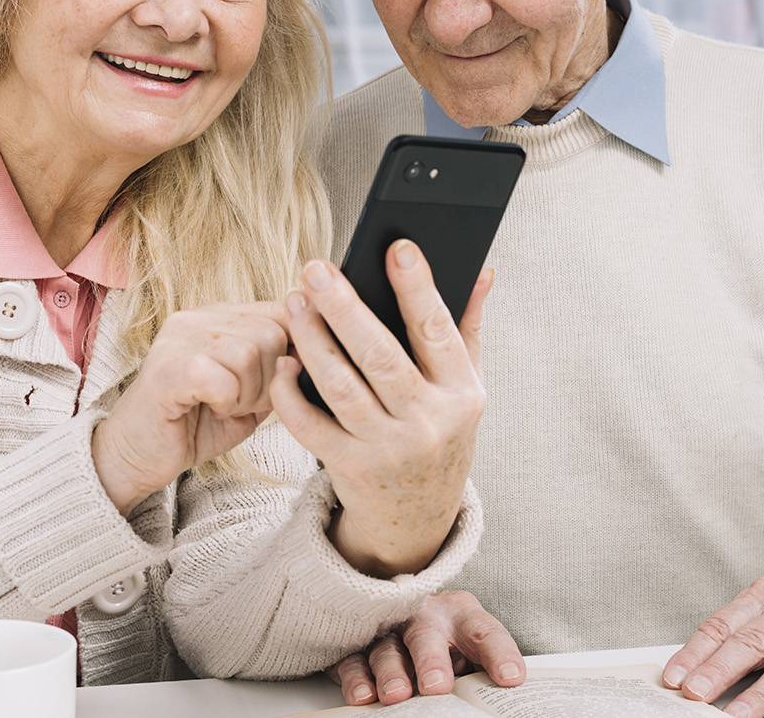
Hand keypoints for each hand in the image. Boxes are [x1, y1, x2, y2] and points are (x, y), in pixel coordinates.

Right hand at [92, 302, 289, 513]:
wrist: (138, 455)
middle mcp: (198, 318)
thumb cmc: (195, 424)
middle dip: (271, 380)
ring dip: (247, 395)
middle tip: (242, 403)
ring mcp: (178, 339)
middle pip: (272, 332)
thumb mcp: (251, 394)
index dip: (295, 351)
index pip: (283, 310)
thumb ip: (280, 371)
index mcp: (220, 316)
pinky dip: (226, 401)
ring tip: (222, 407)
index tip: (279, 383)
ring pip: (250, 354)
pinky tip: (209, 409)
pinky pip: (221, 378)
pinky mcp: (165, 370)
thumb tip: (314, 352)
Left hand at [270, 242, 489, 576]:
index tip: (397, 247)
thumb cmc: (439, 432)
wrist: (418, 517)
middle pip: (381, 357)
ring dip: (313, 342)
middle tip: (316, 268)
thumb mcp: (465, 387)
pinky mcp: (350, 468)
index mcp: (461, 393)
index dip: (418, 288)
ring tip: (295, 302)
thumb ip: (467, 327)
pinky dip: (292, 394)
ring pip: (342, 388)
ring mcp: (388, 448)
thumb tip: (481, 271)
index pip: (437, 332)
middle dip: (345, 308)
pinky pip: (312, 426)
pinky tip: (283, 361)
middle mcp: (428, 422)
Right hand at [328, 591, 525, 704]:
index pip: (484, 632)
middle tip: (437, 686)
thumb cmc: (447, 644)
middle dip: (431, 660)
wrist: (404, 617)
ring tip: (398, 696)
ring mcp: (388, 630)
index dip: (498, 653)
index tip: (511, 678)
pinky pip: (354, 661)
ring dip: (391, 672)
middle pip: (426, 635)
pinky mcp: (359, 646)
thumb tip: (506, 699)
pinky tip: (364, 696)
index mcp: (462, 617)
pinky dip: (357, 679)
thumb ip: (481, 672)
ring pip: (387, 649)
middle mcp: (425, 618)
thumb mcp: (470, 651)